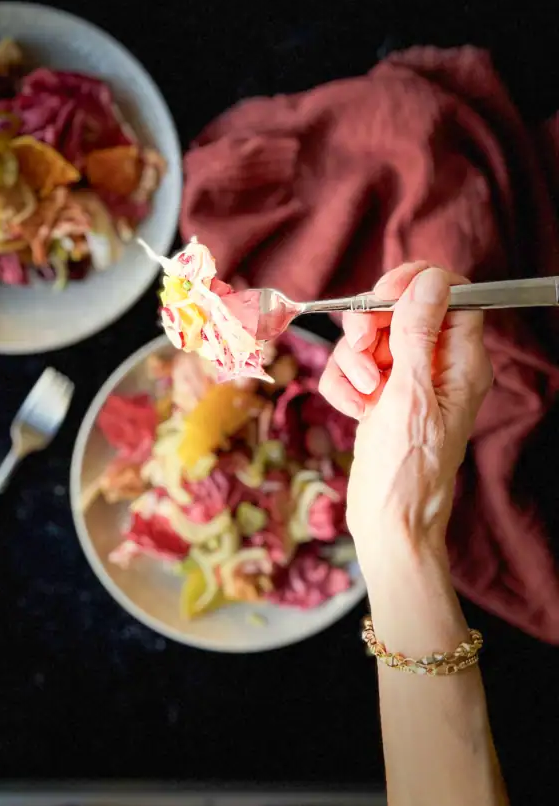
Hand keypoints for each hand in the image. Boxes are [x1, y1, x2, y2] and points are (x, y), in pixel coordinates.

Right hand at [319, 264, 491, 578]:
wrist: (387, 523)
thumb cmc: (409, 471)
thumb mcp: (411, 396)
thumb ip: (417, 334)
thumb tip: (430, 281)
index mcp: (461, 361)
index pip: (448, 294)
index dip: (413, 285)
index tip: (382, 294)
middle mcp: (435, 366)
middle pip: (398, 311)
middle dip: (371, 328)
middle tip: (363, 350)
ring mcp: (404, 382)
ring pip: (367, 340)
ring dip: (353, 362)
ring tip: (362, 395)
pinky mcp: (377, 398)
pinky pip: (350, 369)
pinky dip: (343, 386)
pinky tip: (353, 412)